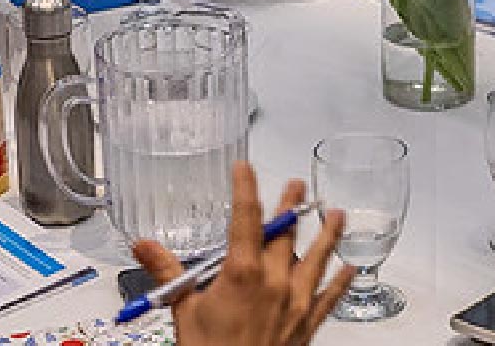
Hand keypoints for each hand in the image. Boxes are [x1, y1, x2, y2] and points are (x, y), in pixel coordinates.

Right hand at [131, 162, 352, 345]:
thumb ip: (167, 273)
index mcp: (243, 273)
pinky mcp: (307, 325)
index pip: (246, 217)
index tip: (246, 169)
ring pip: (317, 258)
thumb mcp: (182, 310)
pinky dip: (341, 281)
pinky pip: (330, 297)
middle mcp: (275, 283)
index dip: (246, 188)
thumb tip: (144, 248)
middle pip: (285, 233)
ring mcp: (295, 303)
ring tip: (335, 213)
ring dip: (327, 234)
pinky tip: (350, 268)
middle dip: (291, 206)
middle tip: (297, 186)